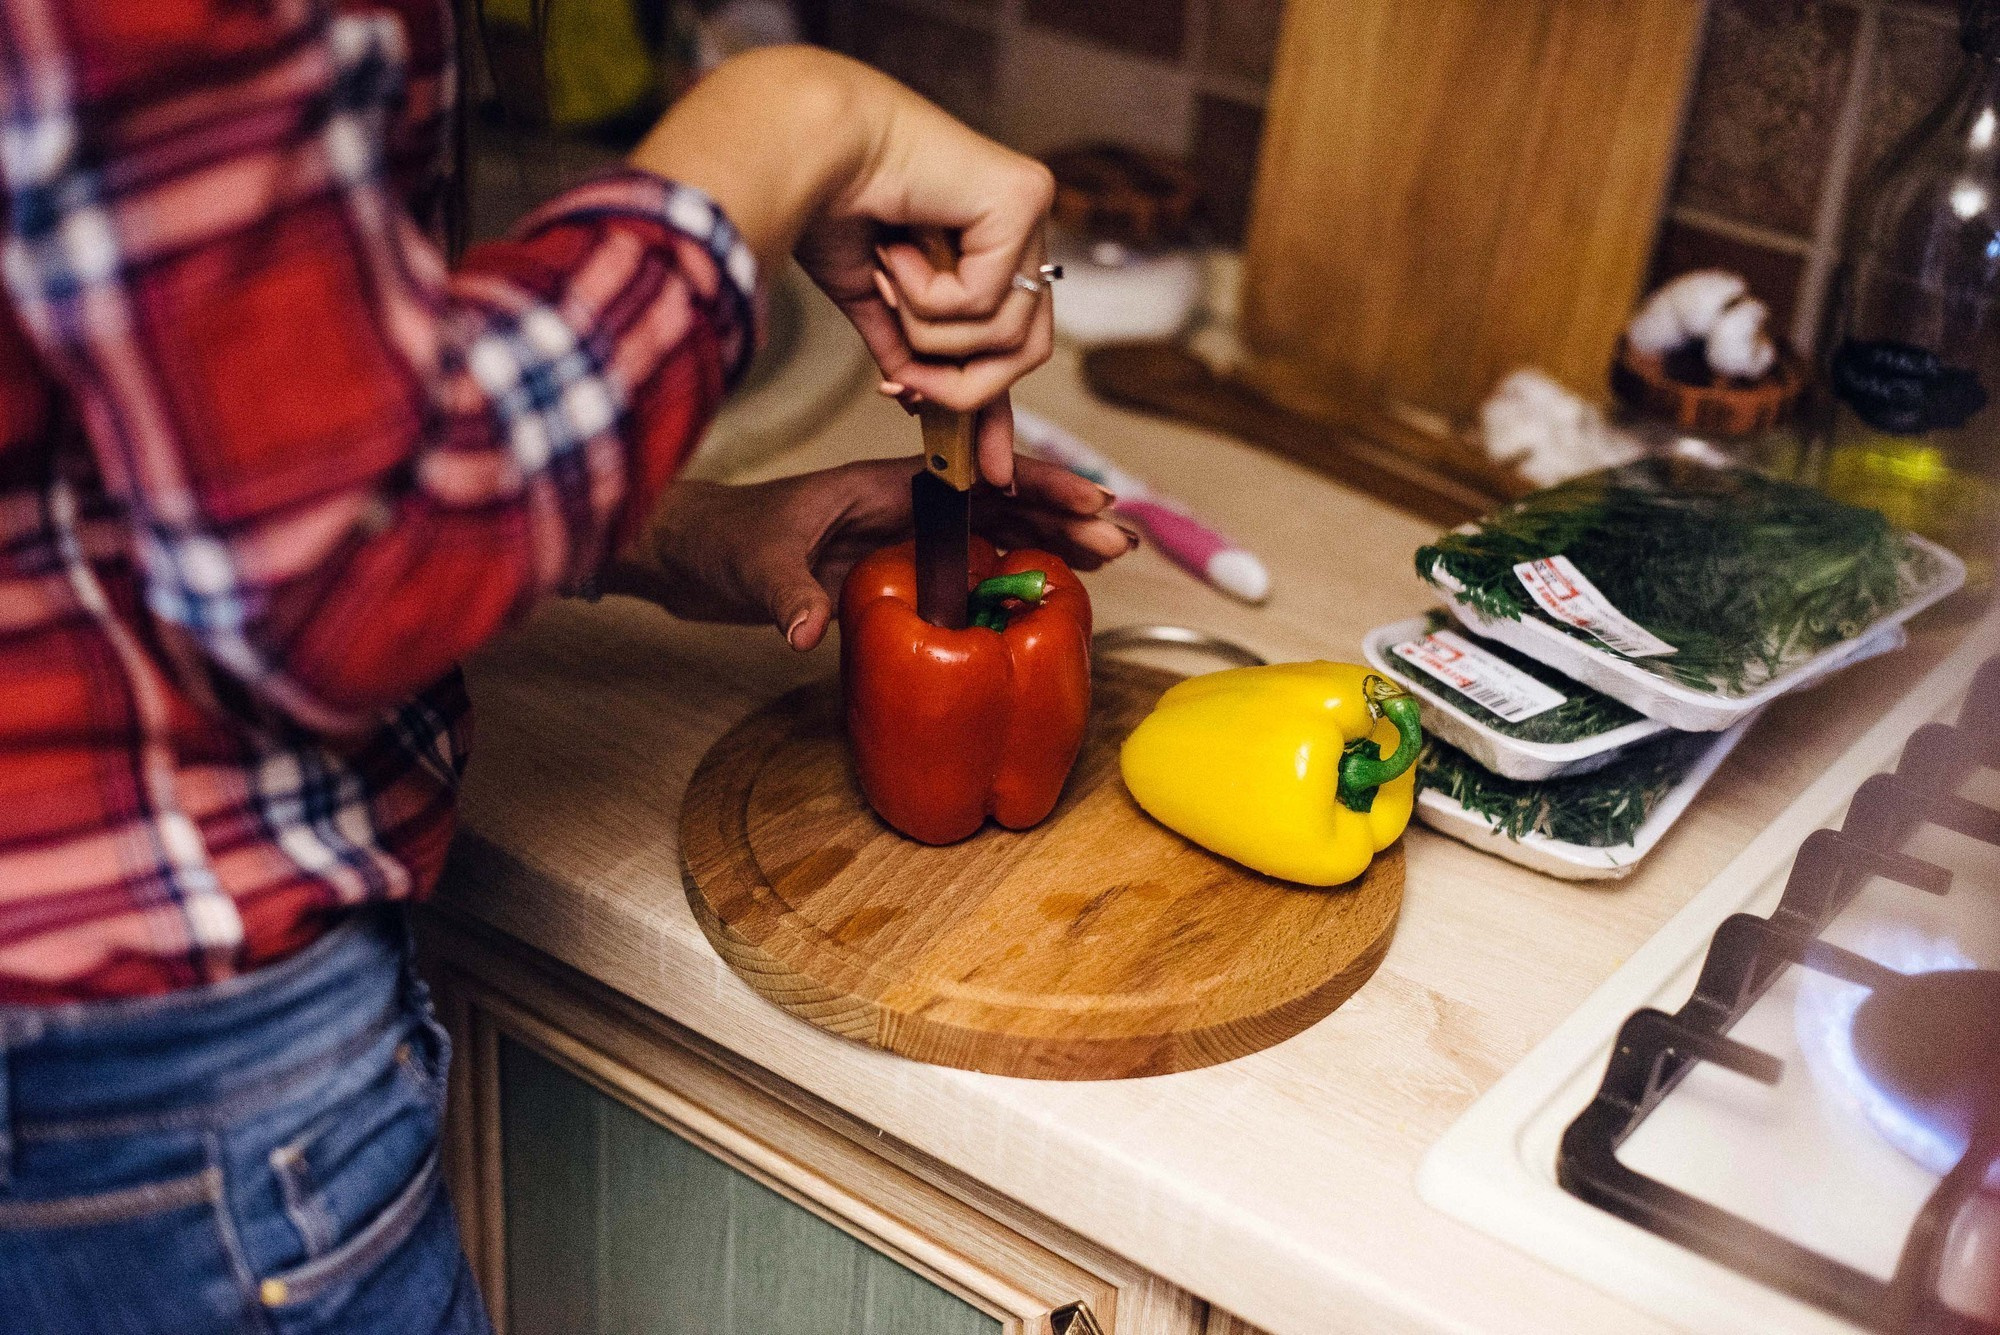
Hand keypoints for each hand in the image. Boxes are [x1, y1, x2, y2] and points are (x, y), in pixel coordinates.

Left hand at [604, 455, 1132, 650]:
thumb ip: (784, 592)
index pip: (977, 476)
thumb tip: (808, 632)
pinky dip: (1009, 573)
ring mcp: (899, 536)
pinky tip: (1044, 593)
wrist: (688, 552)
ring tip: (1106, 560)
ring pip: (992, 532)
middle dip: (1063, 516)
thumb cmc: (720, 540)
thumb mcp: (751, 565)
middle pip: (1000, 502)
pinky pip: (965, 566)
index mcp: (882, 483)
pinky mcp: (892, 567)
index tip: (1089, 504)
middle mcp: (901, 504)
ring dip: (1047, 543)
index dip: (1037, 487)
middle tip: (1121, 541)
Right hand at [629, 48, 1054, 487]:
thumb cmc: (825, 204)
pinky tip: (898, 249)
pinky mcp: (1023, 198)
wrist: (801, 147)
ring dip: (929, 331)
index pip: (1013, 343)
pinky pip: (986, 299)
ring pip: (1005, 334)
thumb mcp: (875, 301)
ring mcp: (1029, 210)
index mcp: (989, 248)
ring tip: (887, 278)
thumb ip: (909, 350)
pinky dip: (926, 294)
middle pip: (1025, 351)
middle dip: (961, 386)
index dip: (1000, 410)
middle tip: (905, 382)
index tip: (990, 474)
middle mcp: (1020, 228)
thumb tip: (919, 400)